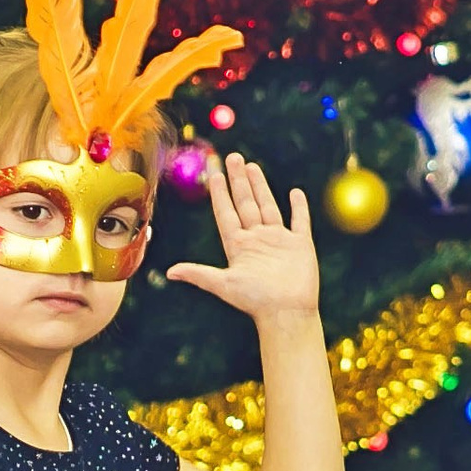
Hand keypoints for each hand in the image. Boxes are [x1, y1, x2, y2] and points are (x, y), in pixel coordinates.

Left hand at [169, 152, 318, 320]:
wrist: (287, 313)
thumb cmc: (255, 301)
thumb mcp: (224, 284)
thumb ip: (199, 274)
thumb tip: (170, 272)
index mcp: (238, 245)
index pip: (226, 213)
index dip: (219, 194)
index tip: (213, 175)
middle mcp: (256, 239)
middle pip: (245, 203)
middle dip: (238, 181)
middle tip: (232, 157)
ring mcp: (278, 241)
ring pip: (267, 206)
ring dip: (260, 187)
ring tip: (252, 166)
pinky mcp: (300, 245)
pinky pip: (299, 221)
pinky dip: (298, 207)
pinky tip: (295, 193)